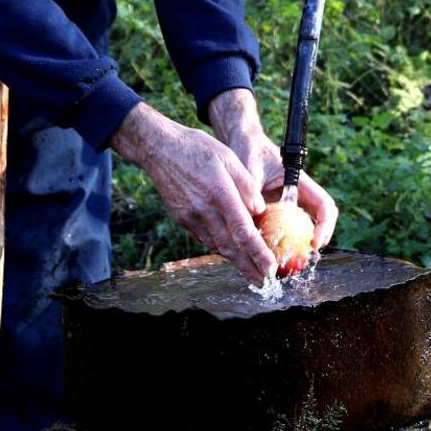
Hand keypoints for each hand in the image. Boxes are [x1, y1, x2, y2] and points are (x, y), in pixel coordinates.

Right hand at [109, 102, 276, 282]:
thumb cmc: (198, 148)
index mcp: (220, 193)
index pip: (243, 231)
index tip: (270, 268)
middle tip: (263, 282)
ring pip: (216, 246)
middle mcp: (204, 210)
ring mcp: (190, 217)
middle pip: (229, 247)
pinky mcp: (181, 219)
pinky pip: (204, 237)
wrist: (160, 148)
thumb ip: (247, 186)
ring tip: (250, 271)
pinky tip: (229, 251)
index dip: (258, 253)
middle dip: (248, 267)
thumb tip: (260, 212)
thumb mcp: (229, 158)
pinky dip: (218, 246)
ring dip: (234, 260)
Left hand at [207, 88, 338, 250]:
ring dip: (297, 245)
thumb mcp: (249, 170)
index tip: (315, 242)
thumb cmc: (249, 151)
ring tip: (284, 262)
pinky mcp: (275, 210)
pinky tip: (265, 252)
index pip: (324, 205)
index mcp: (300, 183)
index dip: (325, 225)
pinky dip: (278, 241)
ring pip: (300, 227)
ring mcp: (288, 203)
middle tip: (303, 260)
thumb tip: (251, 213)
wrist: (242, 143)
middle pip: (318, 220)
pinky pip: (281, 229)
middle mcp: (298, 194)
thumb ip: (250, 190)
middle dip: (315, 242)